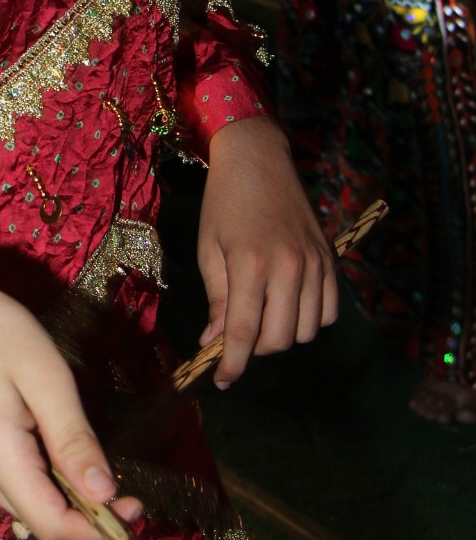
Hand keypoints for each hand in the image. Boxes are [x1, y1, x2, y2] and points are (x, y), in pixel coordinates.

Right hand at [0, 283, 141, 539]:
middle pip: (42, 519)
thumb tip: (105, 494)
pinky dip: (50, 483)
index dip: (97, 529)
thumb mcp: (46, 377)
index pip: (51, 524)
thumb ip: (73, 438)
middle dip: (88, 514)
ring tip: (97, 464)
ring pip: (32, 506)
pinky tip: (65, 453)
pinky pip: (20, 487)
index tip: (137, 508)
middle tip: (128, 486)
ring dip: (70, 499)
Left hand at [197, 116, 336, 386]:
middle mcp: (289, 268)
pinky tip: (289, 305)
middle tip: (236, 336)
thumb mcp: (209, 248)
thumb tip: (215, 342)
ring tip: (261, 315)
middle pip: (279, 339)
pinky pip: (328, 312)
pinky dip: (309, 319)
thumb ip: (217, 298)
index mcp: (250, 264)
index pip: (243, 333)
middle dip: (255, 349)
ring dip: (282, 334)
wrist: (258, 159)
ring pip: (306, 331)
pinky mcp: (331, 260)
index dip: (231, 364)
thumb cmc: (224, 202)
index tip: (222, 380)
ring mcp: (315, 264)